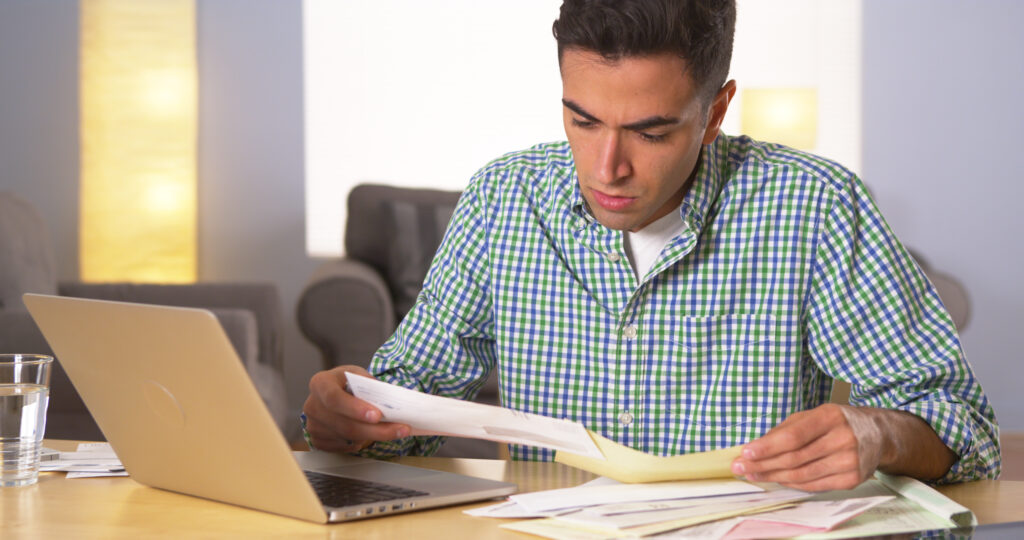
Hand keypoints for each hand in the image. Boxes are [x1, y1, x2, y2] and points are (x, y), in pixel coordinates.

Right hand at [302, 365, 410, 451]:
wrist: (335, 391)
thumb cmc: (347, 382)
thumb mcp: (359, 375)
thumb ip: (371, 386)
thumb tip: (390, 402)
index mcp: (320, 383)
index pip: (335, 398)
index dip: (355, 409)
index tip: (377, 415)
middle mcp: (312, 405)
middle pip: (344, 424)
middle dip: (375, 430)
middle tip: (400, 429)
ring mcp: (313, 425)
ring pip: (347, 438)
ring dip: (373, 437)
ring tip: (391, 431)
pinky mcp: (317, 440)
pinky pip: (343, 447)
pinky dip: (359, 443)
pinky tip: (367, 435)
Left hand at [730, 403, 882, 490]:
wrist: (877, 434)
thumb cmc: (838, 422)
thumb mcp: (812, 415)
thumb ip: (785, 429)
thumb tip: (757, 446)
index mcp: (830, 416)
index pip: (793, 436)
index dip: (768, 446)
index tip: (746, 452)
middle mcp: (842, 439)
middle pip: (794, 458)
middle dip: (763, 464)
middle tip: (741, 467)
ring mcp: (849, 461)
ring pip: (802, 475)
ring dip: (773, 476)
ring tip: (753, 474)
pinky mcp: (852, 480)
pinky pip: (814, 485)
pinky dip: (792, 484)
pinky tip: (776, 479)